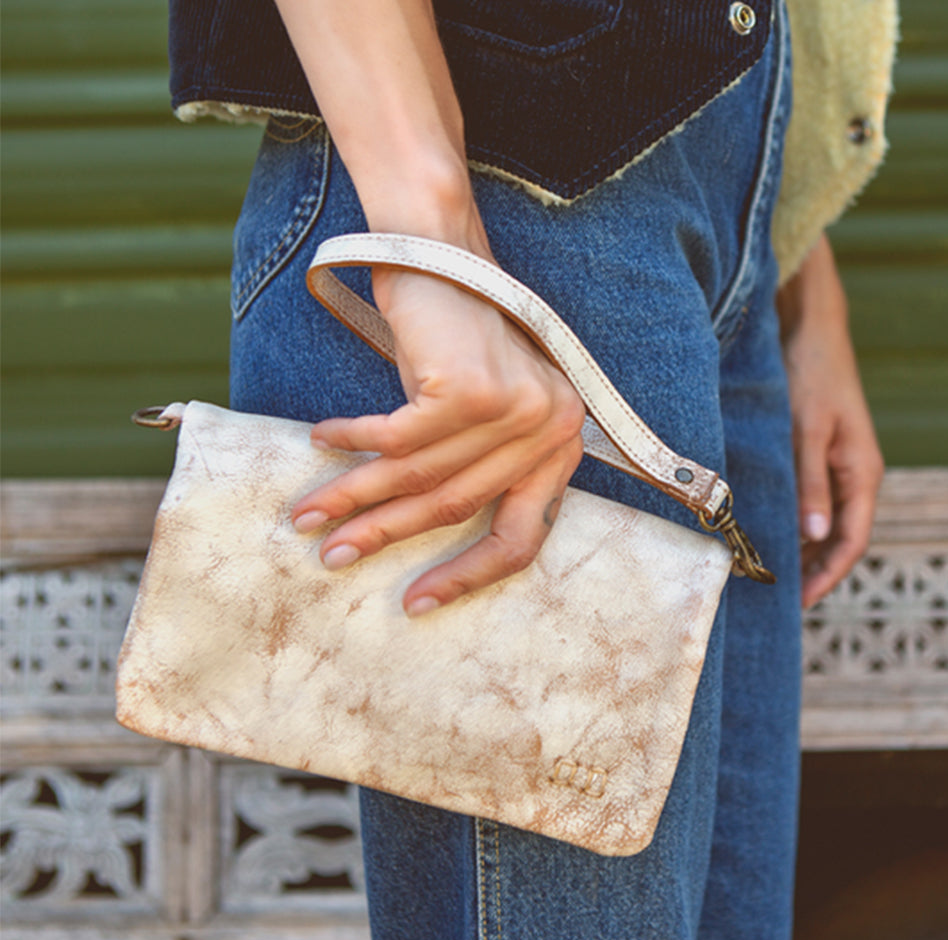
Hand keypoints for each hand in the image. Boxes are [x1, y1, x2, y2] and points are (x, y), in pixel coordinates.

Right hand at [291, 264, 585, 615]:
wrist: (440, 247)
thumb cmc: (453, 338)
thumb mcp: (477, 412)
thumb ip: (473, 468)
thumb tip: (417, 532)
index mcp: (559, 446)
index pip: (523, 538)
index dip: (467, 577)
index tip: (418, 602)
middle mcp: (551, 428)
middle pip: (459, 509)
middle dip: (387, 536)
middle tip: (333, 558)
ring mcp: (516, 407)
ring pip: (422, 477)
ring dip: (356, 497)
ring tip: (308, 515)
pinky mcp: (472, 387)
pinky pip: (397, 438)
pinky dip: (354, 441)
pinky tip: (322, 439)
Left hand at [778, 235, 883, 608]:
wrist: (810, 332)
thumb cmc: (811, 378)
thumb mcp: (807, 432)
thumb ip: (811, 484)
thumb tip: (814, 536)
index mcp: (862, 474)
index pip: (851, 541)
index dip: (827, 575)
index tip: (799, 601)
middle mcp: (855, 476)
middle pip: (838, 539)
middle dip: (813, 570)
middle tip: (776, 596)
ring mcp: (838, 467)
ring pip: (824, 523)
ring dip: (802, 550)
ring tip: (769, 573)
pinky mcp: (820, 456)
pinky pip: (812, 502)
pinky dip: (795, 523)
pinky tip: (769, 532)